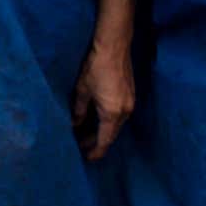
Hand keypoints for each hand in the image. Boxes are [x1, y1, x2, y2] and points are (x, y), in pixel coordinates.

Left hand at [72, 42, 133, 160]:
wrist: (114, 47)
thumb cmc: (95, 68)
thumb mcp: (82, 90)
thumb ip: (79, 110)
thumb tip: (74, 124)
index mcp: (112, 114)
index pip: (104, 140)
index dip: (95, 151)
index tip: (87, 158)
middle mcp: (125, 112)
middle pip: (112, 134)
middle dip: (97, 142)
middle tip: (81, 145)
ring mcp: (130, 103)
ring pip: (116, 125)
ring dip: (103, 131)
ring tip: (87, 133)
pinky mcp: (130, 95)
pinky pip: (120, 115)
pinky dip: (109, 121)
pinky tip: (98, 118)